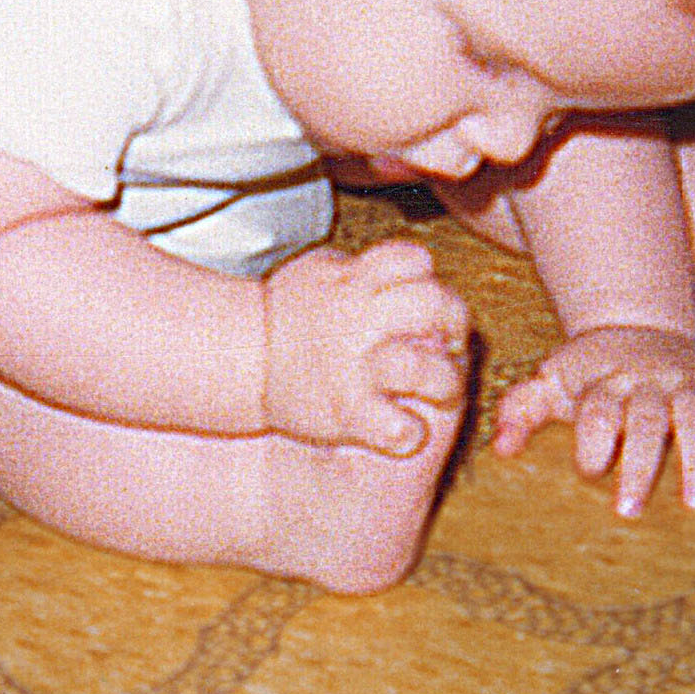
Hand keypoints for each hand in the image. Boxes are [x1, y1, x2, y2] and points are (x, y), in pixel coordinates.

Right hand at [263, 240, 469, 453]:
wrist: (239, 360)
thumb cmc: (284, 318)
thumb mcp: (316, 271)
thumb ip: (362, 267)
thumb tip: (407, 266)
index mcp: (352, 280)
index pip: (414, 260)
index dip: (428, 276)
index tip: (423, 296)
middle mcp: (357, 319)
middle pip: (433, 304)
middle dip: (455, 320)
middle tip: (449, 339)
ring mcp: (354, 368)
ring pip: (425, 369)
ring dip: (446, 380)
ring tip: (441, 387)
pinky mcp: (347, 414)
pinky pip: (398, 428)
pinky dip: (409, 433)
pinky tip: (406, 429)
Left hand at [491, 325, 694, 515]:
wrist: (636, 319)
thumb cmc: (587, 368)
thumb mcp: (551, 379)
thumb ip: (521, 409)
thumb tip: (501, 448)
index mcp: (604, 379)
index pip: (599, 408)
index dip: (594, 437)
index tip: (589, 469)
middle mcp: (647, 380)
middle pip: (645, 419)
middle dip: (639, 463)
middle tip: (629, 509)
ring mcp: (685, 383)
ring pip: (694, 418)